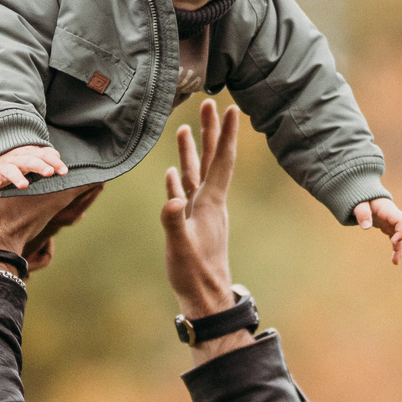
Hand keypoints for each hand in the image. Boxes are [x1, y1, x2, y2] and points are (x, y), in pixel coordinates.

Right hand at [0, 142, 67, 199]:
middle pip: (29, 160)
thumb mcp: (35, 156)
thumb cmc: (22, 159)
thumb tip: (61, 163)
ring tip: (24, 185)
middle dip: (39, 165)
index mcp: (30, 154)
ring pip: (11, 170)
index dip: (55, 162)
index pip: (44, 155)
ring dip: (17, 177)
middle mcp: (18, 158)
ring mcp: (5, 166)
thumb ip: (48, 157)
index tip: (64, 172)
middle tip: (49, 172)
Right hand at [160, 99, 240, 321]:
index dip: (226, 134)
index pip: (221, 161)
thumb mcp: (181, 248)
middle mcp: (209, 202)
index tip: (230, 108)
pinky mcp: (191, 224)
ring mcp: (201, 213)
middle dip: (210, 131)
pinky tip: (173, 172)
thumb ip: (174, 223)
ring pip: (197, 173)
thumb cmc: (195, 275)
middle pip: (212, 159)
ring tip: (186, 128)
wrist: (206, 299)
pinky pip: (185, 194)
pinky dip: (179, 180)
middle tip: (208, 103)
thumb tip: (171, 200)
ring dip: (193, 150)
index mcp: (210, 203)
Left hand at [353, 195, 401, 265]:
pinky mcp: (390, 229)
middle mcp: (395, 217)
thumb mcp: (359, 204)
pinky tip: (395, 262)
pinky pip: (398, 241)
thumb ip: (362, 213)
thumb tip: (366, 227)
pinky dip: (399, 250)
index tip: (393, 242)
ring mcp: (394, 223)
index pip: (401, 221)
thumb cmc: (362, 199)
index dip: (401, 232)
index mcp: (389, 210)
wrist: (364, 197)